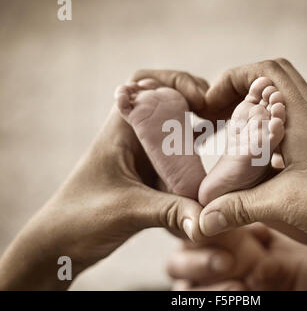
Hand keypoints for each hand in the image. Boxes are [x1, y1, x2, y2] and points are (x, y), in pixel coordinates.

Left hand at [0, 70, 207, 289]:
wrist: (61, 244)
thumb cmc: (79, 218)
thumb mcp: (126, 210)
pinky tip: (211, 161)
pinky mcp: (150, 176)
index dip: (175, 81)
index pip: (144, 83)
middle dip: (196, 102)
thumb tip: (207, 219)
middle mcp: (133, 138)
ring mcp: (143, 157)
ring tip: (225, 130)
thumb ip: (169, 212)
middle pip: (168, 101)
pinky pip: (178, 158)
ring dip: (198, 129)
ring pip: (176, 130)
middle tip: (220, 113)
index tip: (202, 99)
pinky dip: (194, 157)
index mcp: (120, 130)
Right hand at [197, 59, 306, 289]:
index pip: (263, 73)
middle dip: (241, 87)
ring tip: (236, 132)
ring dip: (257, 108)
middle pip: (275, 76)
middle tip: (221, 112)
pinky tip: (261, 158)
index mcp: (300, 118)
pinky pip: (293, 125)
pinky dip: (271, 131)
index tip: (208, 106)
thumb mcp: (286, 204)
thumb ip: (240, 208)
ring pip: (285, 100)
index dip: (229, 80)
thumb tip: (205, 217)